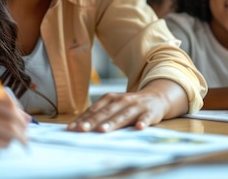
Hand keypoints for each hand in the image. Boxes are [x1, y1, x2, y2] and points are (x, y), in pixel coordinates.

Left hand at [67, 79, 187, 132]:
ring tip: (103, 130)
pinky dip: (143, 122)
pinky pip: (146, 118)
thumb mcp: (114, 106)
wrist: (156, 97)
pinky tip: (139, 127)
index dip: (83, 119)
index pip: (94, 110)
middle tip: (82, 130)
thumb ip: (100, 114)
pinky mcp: (150, 112)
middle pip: (106, 112)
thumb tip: (79, 126)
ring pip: (123, 115)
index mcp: (111, 99)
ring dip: (113, 122)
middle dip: (93, 121)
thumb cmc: (129, 105)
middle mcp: (122, 100)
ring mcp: (136, 106)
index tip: (72, 128)